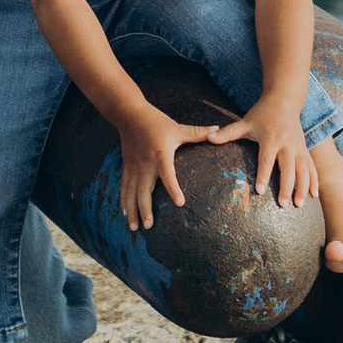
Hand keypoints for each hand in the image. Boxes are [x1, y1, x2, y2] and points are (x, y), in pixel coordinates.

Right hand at [117, 105, 212, 230]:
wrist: (129, 113)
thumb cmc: (156, 121)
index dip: (174, 188)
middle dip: (145, 209)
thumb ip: (197, 132)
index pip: (168, 174)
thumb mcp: (177, 128)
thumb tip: (218, 129)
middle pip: (144, 190)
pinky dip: (124, 201)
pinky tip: (125, 214)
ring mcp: (134, 167)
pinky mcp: (127, 167)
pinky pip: (124, 186)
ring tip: (135, 228)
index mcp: (160, 155)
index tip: (180, 203)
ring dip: (132, 210)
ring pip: (131, 192)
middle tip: (149, 226)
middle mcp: (145, 164)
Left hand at [210, 106, 318, 211]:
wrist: (284, 100)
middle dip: (287, 187)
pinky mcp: (305, 150)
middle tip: (283, 205)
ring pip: (304, 170)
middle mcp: (287, 144)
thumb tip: (208, 138)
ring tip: (298, 204)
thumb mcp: (244, 122)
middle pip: (288, 168)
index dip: (263, 175)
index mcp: (270, 138)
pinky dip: (314, 181)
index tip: (259, 191)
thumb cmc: (261, 113)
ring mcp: (298, 147)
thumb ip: (227, 133)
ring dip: (303, 187)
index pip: (266, 159)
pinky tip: (314, 196)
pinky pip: (312, 167)